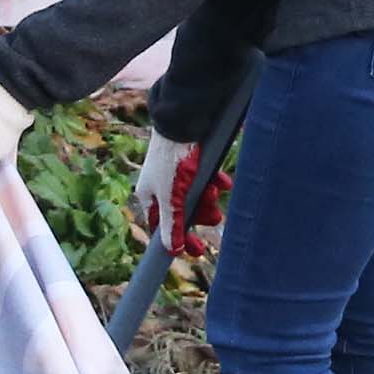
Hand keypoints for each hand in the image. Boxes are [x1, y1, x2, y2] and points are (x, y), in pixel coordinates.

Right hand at [136, 130, 228, 256]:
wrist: (184, 122)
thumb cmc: (172, 160)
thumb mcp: (172, 198)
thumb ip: (172, 224)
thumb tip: (172, 250)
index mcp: (149, 195)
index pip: (162, 226)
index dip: (180, 238)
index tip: (198, 250)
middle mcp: (162, 185)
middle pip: (184, 210)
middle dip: (201, 214)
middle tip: (216, 217)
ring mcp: (178, 172)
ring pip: (197, 195)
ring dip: (209, 197)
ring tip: (217, 191)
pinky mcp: (193, 160)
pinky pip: (206, 177)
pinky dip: (215, 181)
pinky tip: (224, 182)